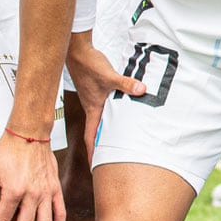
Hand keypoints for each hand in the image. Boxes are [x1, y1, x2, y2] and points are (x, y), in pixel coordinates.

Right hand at [66, 30, 143, 160]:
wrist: (78, 51)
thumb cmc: (90, 65)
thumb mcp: (109, 76)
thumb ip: (126, 84)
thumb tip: (141, 90)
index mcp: (93, 109)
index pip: (92, 137)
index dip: (93, 153)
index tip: (95, 168)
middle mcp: (92, 107)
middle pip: (96, 131)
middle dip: (101, 146)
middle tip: (109, 159)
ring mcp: (94, 99)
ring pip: (101, 120)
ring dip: (107, 130)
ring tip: (118, 140)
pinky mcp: (96, 90)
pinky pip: (105, 107)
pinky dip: (112, 113)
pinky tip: (121, 112)